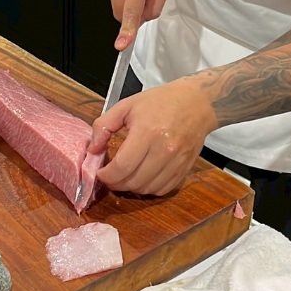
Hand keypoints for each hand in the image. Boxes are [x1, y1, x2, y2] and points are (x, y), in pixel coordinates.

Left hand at [88, 77, 216, 195]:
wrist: (197, 103)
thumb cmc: (162, 101)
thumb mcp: (127, 105)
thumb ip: (104, 125)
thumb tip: (93, 149)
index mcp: (147, 132)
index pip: (122, 166)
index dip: (107, 175)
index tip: (101, 172)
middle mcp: (164, 150)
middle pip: (134, 181)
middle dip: (116, 183)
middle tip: (110, 176)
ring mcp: (177, 161)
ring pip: (147, 189)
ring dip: (132, 187)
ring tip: (125, 176)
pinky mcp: (185, 168)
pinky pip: (163, 189)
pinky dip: (149, 188)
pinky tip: (143, 177)